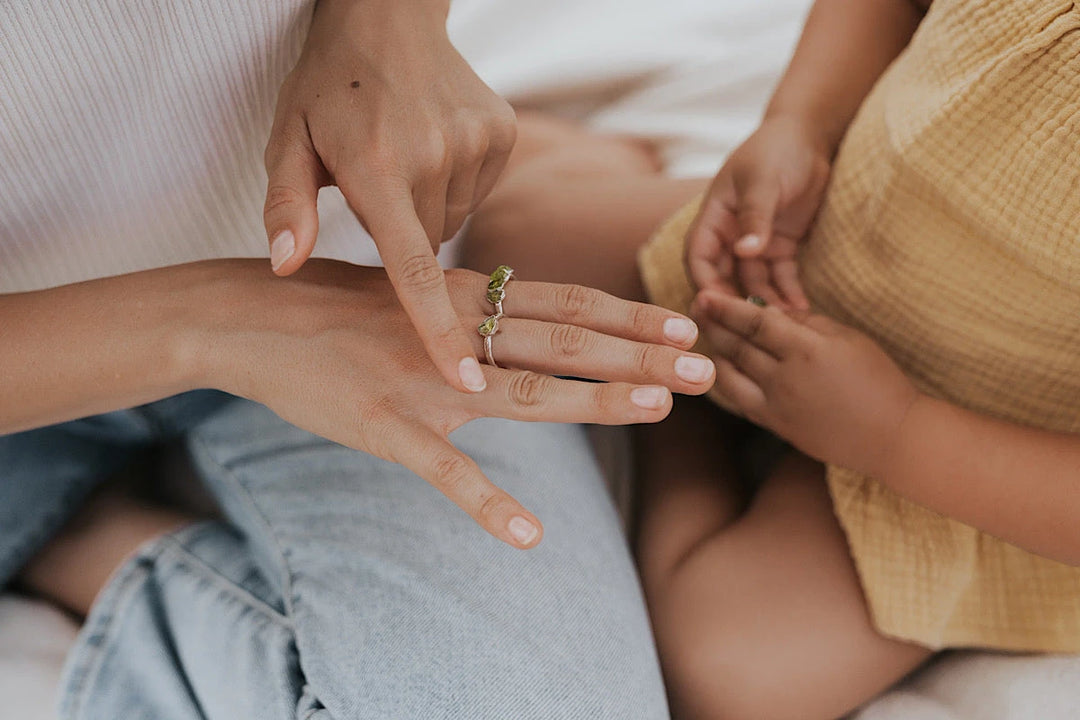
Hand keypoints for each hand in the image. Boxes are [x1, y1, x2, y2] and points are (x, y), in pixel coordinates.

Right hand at [197, 260, 714, 548]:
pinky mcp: (385, 427)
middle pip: (564, 340)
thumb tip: (523, 312)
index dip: (628, 314)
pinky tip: (528, 535)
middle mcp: (457, 330)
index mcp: (464, 295)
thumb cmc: (333, 302)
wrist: (251, 315)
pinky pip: (444, 472)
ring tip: (653, 408)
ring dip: (592, 400)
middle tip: (706, 366)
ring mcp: (424, 380)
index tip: (685, 322)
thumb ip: (471, 302)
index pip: (564, 302)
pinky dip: (487, 504)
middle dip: (639, 353)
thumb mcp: (413, 285)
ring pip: (522, 392)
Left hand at [263, 0, 517, 392]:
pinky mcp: (503, 132)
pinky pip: (478, 191)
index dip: (439, 331)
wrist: (386, 15)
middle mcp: (435, 156)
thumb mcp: (287, 137)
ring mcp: (477, 142)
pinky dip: (454, 185)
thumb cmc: (327, 83)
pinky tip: (431, 148)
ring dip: (428, 209)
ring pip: (454, 220)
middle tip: (376, 188)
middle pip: (429, 247)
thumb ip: (285, 205)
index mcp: (376, 167)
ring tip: (403, 160)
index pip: (414, 269)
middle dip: (402, 235)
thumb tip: (285, 266)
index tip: (465, 378)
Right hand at [685, 116, 830, 309]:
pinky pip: (780, 278)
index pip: (699, 258)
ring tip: (782, 327)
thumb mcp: (764, 180)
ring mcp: (755, 243)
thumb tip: (746, 252)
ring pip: (753, 284)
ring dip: (765, 305)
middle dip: (735, 305)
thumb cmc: (776, 149)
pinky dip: (788, 294)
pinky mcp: (780, 247)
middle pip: (723, 278)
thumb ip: (756, 216)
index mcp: (714, 217)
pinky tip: (801, 312)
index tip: (717, 307)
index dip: (705, 283)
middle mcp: (730, 235)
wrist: (809, 135)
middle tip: (750, 331)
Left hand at [692, 290, 919, 476]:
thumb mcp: (848, 338)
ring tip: (705, 334)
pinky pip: (739, 399)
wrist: (891, 436)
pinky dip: (725, 380)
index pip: (756, 323)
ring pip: (730, 375)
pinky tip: (720, 365)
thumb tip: (771, 310)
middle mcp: (785, 379)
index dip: (726, 308)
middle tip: (694, 308)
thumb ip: (806, 323)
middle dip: (712, 325)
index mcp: (807, 351)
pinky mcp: (775, 426)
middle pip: (737, 347)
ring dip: (714, 352)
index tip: (704, 294)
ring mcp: (777, 406)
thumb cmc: (878, 380)